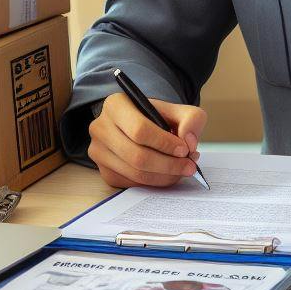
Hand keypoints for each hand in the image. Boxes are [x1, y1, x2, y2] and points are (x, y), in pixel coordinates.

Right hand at [88, 93, 206, 189]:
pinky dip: (155, 182)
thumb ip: (191, 119)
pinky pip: (132, 184)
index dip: (165, 143)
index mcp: (115, 105)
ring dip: (165, 176)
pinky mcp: (105, 172)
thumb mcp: (178, 110)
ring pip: (135, 173)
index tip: (185, 149)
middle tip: (190, 165)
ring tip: (183, 169)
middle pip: (137, 156)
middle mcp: (100, 128)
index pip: (139, 130)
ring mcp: (99, 152)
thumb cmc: (158, 117)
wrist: (142, 126)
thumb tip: (189, 142)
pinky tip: (168, 173)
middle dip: (169, 165)